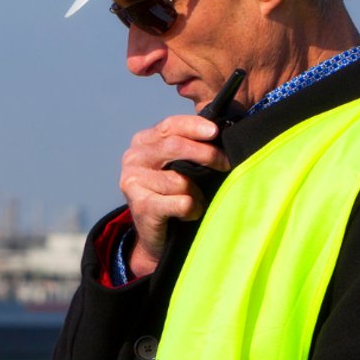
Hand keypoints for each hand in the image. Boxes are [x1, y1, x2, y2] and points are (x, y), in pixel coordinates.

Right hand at [118, 114, 229, 269]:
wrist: (158, 234)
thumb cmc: (175, 193)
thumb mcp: (180, 164)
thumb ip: (190, 144)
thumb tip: (219, 132)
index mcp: (143, 142)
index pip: (170, 126)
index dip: (194, 126)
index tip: (215, 131)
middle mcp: (133, 158)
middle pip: (174, 146)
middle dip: (206, 153)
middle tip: (226, 163)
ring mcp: (133, 181)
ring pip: (180, 180)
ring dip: (197, 193)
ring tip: (194, 201)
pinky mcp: (140, 205)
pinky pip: (181, 203)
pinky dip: (192, 210)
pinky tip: (187, 214)